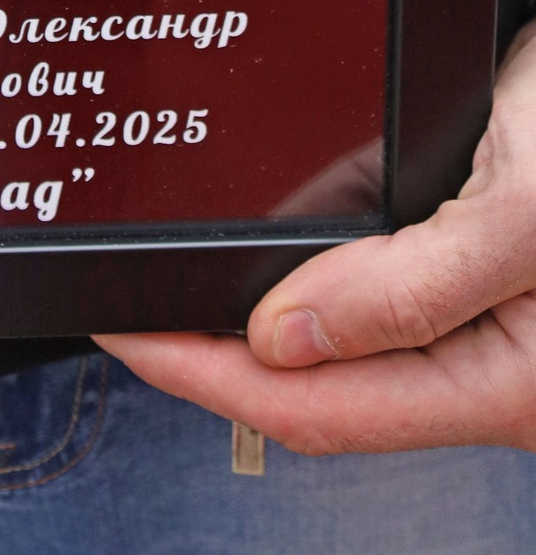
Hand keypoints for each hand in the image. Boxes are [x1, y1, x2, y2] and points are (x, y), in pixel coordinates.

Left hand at [96, 22, 535, 453]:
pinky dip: (323, 281)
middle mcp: (499, 377)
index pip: (319, 409)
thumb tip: (282, 338)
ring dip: (267, 327)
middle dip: (223, 362)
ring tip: (184, 289)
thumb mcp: (525, 211)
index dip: (205, 376)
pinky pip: (390, 302)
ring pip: (354, 350)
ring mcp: (495, 333)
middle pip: (328, 391)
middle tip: (133, 311)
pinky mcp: (493, 282)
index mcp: (507, 388)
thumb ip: (410, 291)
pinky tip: (281, 251)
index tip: (124, 334)